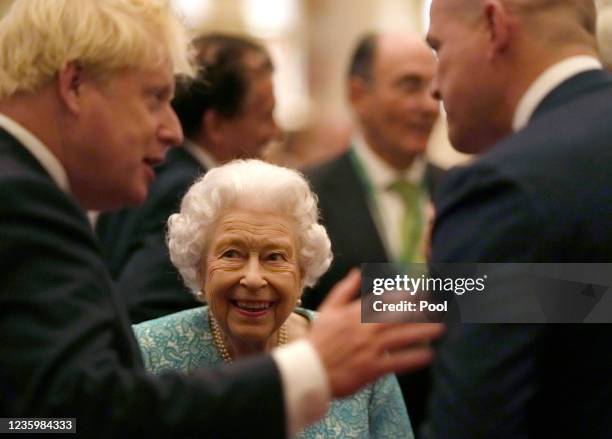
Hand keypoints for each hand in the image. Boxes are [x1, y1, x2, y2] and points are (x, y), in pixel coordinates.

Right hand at [307, 269, 444, 397]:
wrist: (308, 370)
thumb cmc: (318, 340)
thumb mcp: (328, 310)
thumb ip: (344, 290)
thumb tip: (357, 271)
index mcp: (353, 313)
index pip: (383, 300)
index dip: (404, 295)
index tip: (421, 292)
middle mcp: (363, 329)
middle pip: (397, 317)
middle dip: (419, 311)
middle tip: (438, 307)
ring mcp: (368, 349)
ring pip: (401, 337)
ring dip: (422, 332)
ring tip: (440, 328)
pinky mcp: (371, 369)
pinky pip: (396, 363)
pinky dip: (412, 358)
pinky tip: (428, 355)